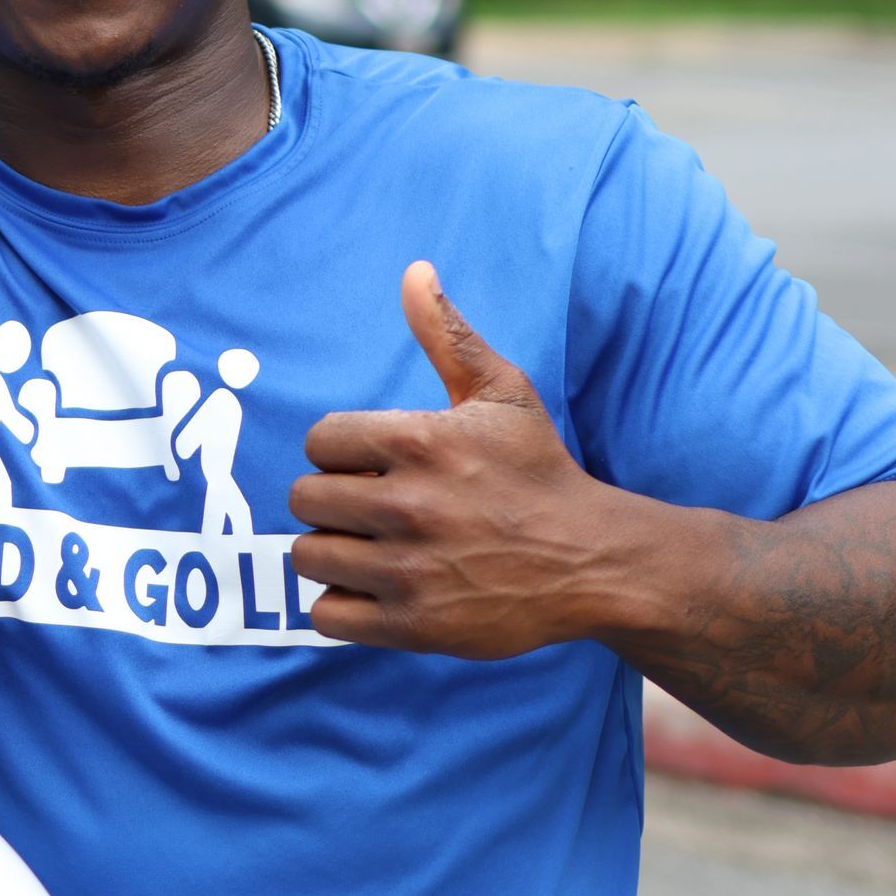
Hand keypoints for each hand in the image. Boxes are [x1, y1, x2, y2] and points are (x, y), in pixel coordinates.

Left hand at [289, 261, 618, 658]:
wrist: (591, 560)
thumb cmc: (539, 469)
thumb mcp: (502, 391)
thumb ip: (448, 332)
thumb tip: (414, 269)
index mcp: (419, 441)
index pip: (317, 440)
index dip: (338, 450)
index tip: (369, 461)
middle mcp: (408, 505)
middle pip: (304, 498)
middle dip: (329, 498)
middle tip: (366, 504)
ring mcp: (409, 570)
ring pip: (308, 555)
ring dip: (330, 550)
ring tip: (367, 544)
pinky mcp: (414, 625)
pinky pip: (328, 615)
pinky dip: (340, 604)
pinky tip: (372, 587)